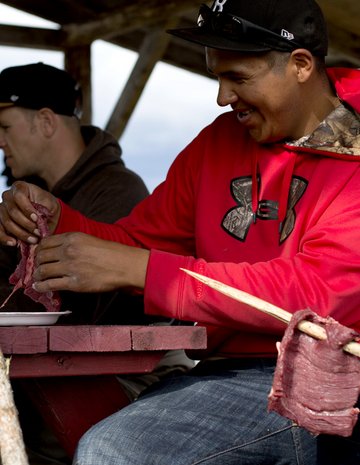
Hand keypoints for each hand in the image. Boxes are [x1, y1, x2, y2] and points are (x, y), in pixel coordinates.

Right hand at [0, 181, 59, 245]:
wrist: (47, 215)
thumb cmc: (48, 207)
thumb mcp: (50, 204)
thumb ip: (44, 209)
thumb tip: (39, 221)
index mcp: (20, 187)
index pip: (19, 196)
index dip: (27, 209)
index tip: (37, 218)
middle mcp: (8, 196)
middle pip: (12, 211)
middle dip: (26, 224)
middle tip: (38, 233)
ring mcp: (2, 208)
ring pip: (7, 222)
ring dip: (21, 233)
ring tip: (33, 239)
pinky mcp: (0, 221)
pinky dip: (5, 238)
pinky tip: (14, 243)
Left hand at [33, 232, 149, 292]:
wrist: (125, 265)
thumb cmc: (112, 253)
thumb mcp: (90, 240)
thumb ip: (73, 243)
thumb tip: (59, 250)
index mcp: (72, 238)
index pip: (45, 242)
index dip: (39, 249)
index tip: (39, 254)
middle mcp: (68, 251)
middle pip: (41, 256)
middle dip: (37, 262)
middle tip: (37, 267)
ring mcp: (70, 267)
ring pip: (43, 271)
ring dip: (37, 275)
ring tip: (37, 278)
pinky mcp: (74, 283)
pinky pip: (50, 285)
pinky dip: (41, 286)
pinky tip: (39, 287)